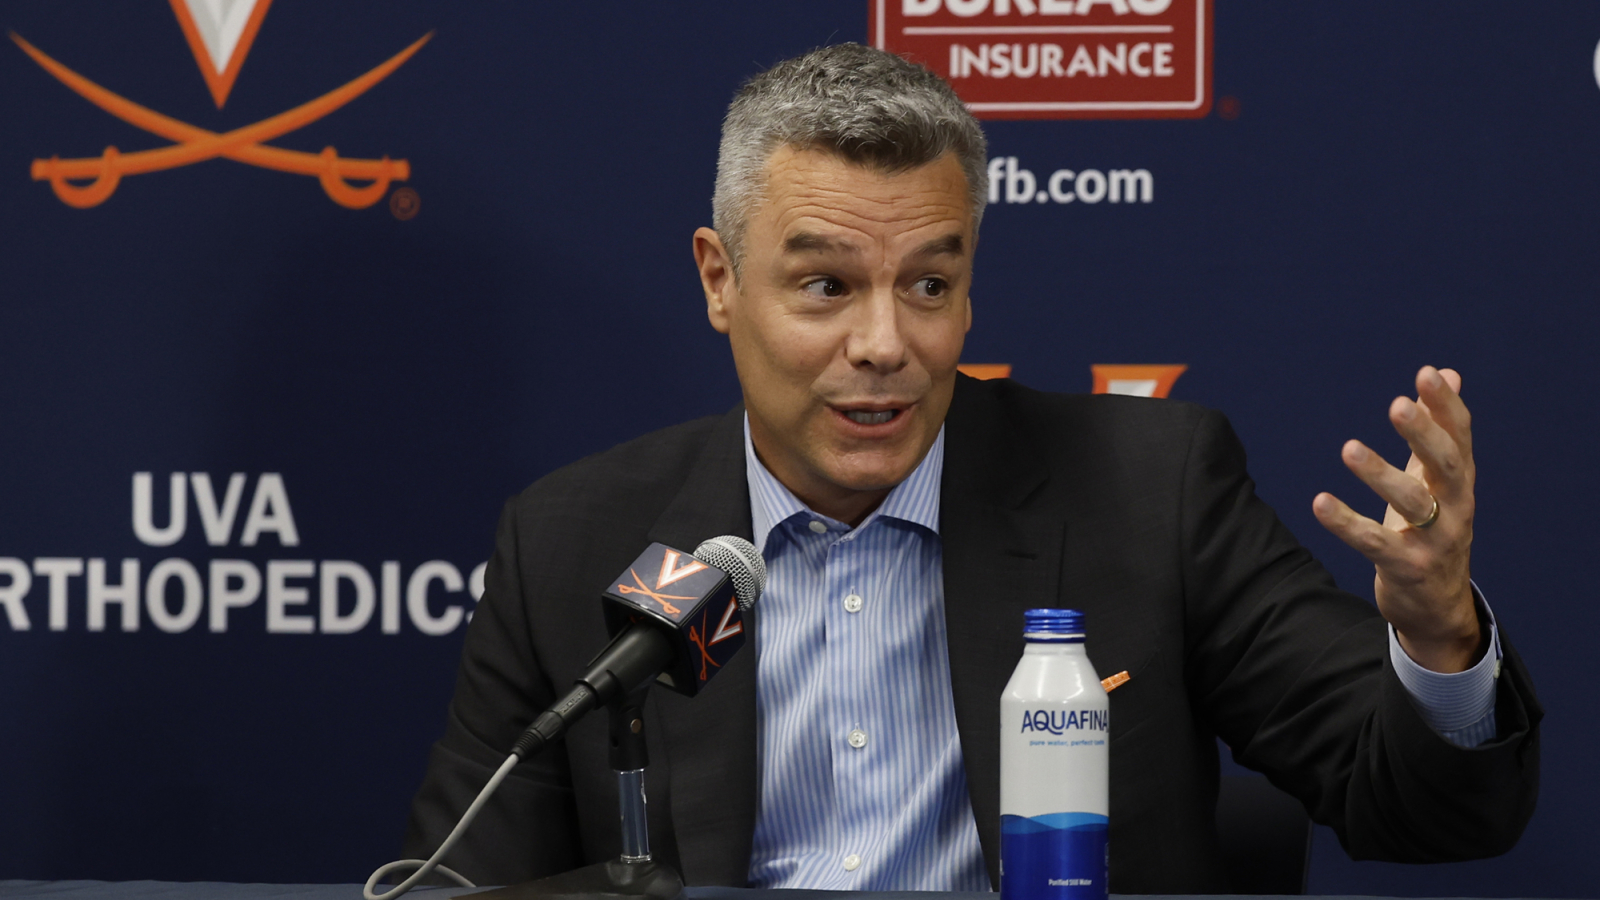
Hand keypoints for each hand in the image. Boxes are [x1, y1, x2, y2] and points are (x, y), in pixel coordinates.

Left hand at [1312, 367, 1480, 672]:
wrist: (1440, 607)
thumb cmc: (1433, 529)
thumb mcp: (1439, 480)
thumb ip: (1439, 429)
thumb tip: (1446, 372)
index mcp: (1460, 482)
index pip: (1460, 437)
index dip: (1446, 406)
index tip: (1426, 374)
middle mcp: (1456, 508)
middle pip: (1445, 465)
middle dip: (1423, 435)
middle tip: (1397, 405)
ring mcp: (1435, 540)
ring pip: (1412, 503)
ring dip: (1380, 474)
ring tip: (1348, 447)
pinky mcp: (1407, 568)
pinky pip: (1374, 544)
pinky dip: (1346, 523)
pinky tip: (1319, 502)